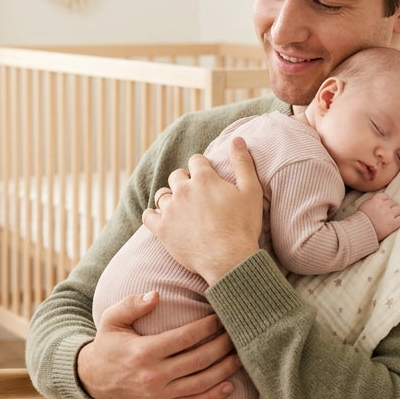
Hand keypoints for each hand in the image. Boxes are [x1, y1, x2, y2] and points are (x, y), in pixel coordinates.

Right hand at [77, 291, 241, 398]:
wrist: (94, 379)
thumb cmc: (107, 344)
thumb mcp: (111, 319)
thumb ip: (133, 305)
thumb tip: (156, 295)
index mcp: (144, 352)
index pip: (185, 337)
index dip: (207, 327)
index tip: (220, 316)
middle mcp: (154, 375)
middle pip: (198, 359)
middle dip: (222, 345)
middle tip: (237, 333)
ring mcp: (159, 393)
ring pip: (201, 382)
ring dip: (224, 369)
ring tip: (239, 355)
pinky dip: (214, 395)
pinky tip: (230, 385)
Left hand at [141, 136, 263, 284]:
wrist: (230, 260)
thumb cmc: (243, 226)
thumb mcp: (251, 191)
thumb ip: (243, 163)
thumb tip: (237, 139)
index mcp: (204, 178)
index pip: (196, 160)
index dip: (202, 167)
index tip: (207, 177)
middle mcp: (183, 190)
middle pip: (177, 176)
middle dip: (185, 181)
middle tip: (196, 196)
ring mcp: (170, 210)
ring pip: (162, 195)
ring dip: (170, 198)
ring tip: (181, 209)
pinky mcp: (162, 230)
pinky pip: (148, 216)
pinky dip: (153, 215)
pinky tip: (161, 219)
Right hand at [358, 192, 399, 240]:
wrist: (361, 231)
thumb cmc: (360, 220)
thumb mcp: (363, 206)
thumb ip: (371, 202)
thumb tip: (376, 201)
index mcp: (375, 201)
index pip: (384, 196)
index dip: (384, 201)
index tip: (383, 206)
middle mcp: (383, 206)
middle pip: (392, 203)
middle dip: (390, 208)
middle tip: (387, 214)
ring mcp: (389, 215)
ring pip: (399, 209)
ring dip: (397, 213)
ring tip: (393, 218)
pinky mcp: (393, 224)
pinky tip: (397, 222)